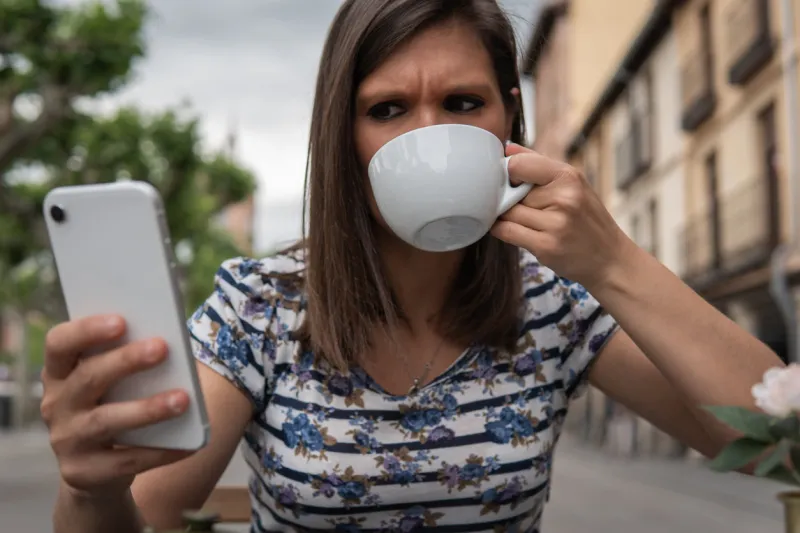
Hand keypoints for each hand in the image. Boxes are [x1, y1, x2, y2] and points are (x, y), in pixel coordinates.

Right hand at [40, 315, 192, 498]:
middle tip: (162, 347)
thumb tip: (170, 345)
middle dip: (126, 361)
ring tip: (183, 399)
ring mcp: (67, 440)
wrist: (95, 470)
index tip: (121, 320)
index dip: (86, 330)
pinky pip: (126, 460)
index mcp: (59, 373)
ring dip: (147, 409)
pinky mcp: (83, 472)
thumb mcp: (112, 384)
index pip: (59, 344)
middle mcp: (56, 404)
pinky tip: (188, 445)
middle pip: (88, 378)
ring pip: (106, 421)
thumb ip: (127, 363)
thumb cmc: (111, 406)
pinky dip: (160, 452)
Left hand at [491, 143, 632, 289]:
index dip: (508, 173)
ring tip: (525, 222)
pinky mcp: (546, 246)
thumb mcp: (572, 184)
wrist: (610, 258)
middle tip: (525, 208)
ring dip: (506, 217)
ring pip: (506, 212)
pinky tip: (513, 231)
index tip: (513, 183)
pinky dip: (501, 230)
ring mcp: (555, 224)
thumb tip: (508, 147)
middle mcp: (564, 198)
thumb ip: (537, 164)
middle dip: (509, 199)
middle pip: (511, 192)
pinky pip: (505, 232)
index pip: (518, 164)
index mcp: (569, 176)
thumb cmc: (587, 219)